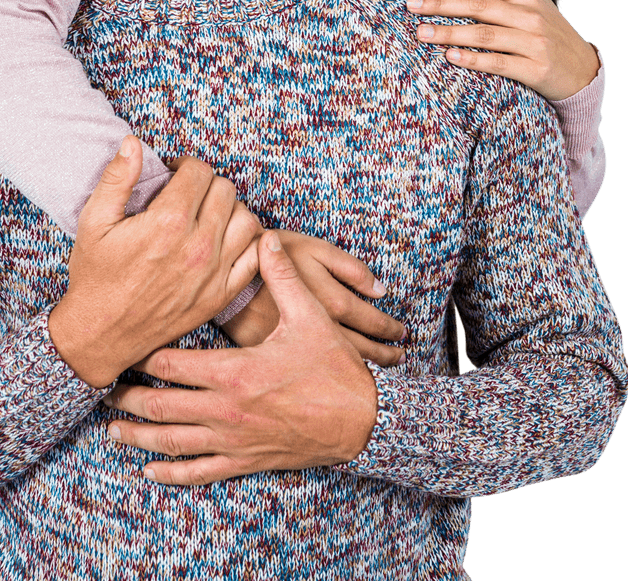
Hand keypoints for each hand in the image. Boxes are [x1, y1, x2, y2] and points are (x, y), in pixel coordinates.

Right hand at [48, 138, 261, 387]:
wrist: (101, 334)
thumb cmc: (95, 277)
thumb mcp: (94, 222)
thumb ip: (117, 178)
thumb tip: (133, 143)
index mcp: (168, 222)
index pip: (199, 171)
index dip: (185, 165)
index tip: (174, 173)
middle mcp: (198, 246)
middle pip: (226, 190)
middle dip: (207, 183)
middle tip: (189, 193)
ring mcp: (213, 273)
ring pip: (247, 219)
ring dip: (230, 209)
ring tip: (209, 213)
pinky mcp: (220, 295)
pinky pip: (255, 258)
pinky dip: (250, 242)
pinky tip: (229, 239)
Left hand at [104, 231, 378, 483]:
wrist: (364, 422)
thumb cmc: (336, 369)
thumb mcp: (311, 316)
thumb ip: (282, 276)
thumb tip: (264, 236)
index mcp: (236, 372)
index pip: (174, 364)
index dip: (145, 356)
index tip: (126, 344)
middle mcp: (227, 410)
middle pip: (163, 405)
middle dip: (130, 398)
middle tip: (104, 390)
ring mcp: (235, 440)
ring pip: (174, 443)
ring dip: (140, 437)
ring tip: (112, 431)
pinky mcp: (247, 460)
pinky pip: (201, 471)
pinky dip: (173, 472)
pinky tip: (151, 469)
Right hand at [222, 231, 405, 366]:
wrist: (225, 281)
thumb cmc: (272, 259)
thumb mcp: (315, 250)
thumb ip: (352, 269)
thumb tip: (381, 290)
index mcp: (334, 304)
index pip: (374, 323)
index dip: (391, 329)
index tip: (402, 334)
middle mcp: (323, 334)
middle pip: (365, 351)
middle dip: (385, 354)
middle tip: (399, 357)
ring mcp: (301, 354)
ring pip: (345, 368)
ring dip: (366, 369)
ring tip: (379, 370)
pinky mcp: (280, 366)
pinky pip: (317, 376)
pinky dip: (334, 377)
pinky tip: (340, 378)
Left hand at [406, 0, 599, 101]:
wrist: (584, 71)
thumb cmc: (551, 31)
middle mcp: (530, 15)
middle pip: (479, 5)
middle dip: (442, 3)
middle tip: (411, 4)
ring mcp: (534, 42)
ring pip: (485, 34)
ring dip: (450, 32)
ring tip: (421, 32)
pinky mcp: (536, 69)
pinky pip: (500, 63)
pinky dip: (474, 59)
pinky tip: (450, 56)